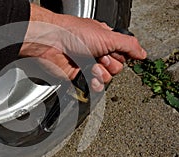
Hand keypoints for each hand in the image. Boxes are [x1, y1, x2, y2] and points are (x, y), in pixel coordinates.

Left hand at [19, 3, 146, 91]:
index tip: (115, 52)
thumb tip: (142, 53)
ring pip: (106, 78)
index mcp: (104, 40)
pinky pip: (93, 85)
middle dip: (110, 64)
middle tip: (100, 56)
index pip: (123, 53)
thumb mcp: (108, 35)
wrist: (51, 43)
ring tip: (92, 64)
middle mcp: (96, 52)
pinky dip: (95, 84)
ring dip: (101, 73)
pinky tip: (91, 77)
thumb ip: (128, 45)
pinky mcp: (78, 76)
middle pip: (116, 68)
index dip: (121, 55)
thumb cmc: (73, 33)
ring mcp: (87, 65)